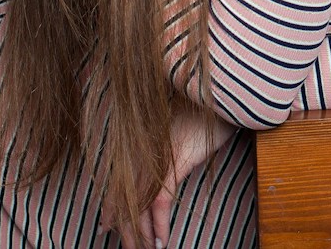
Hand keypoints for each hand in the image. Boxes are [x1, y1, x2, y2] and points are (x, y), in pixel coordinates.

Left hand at [101, 104, 233, 248]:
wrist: (224, 97)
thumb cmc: (206, 113)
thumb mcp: (181, 131)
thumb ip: (167, 147)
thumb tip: (165, 164)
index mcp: (143, 143)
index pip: (119, 182)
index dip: (111, 206)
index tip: (106, 225)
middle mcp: (144, 152)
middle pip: (126, 198)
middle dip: (124, 228)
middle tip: (126, 248)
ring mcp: (157, 157)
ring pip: (139, 205)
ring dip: (140, 235)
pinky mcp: (174, 163)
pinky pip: (160, 202)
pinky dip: (159, 226)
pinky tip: (160, 242)